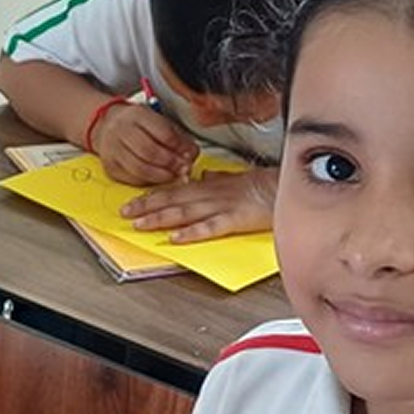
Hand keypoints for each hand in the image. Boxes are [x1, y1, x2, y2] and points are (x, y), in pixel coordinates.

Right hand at [92, 101, 198, 184]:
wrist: (108, 126)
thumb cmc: (139, 125)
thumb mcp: (160, 122)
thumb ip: (178, 137)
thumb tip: (192, 154)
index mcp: (138, 115)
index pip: (163, 133)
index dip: (180, 147)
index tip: (189, 155)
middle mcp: (122, 130)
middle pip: (150, 152)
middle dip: (171, 163)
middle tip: (183, 168)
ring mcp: (113, 149)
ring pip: (140, 168)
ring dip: (161, 175)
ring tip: (173, 175)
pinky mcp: (110, 166)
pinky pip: (132, 178)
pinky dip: (148, 181)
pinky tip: (158, 178)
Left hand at [120, 165, 277, 241]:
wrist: (289, 187)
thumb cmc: (267, 183)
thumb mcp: (239, 176)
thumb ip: (220, 177)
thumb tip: (205, 175)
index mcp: (212, 184)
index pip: (175, 189)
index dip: (153, 195)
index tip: (134, 201)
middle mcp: (212, 193)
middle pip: (173, 199)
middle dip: (147, 206)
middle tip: (125, 213)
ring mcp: (222, 206)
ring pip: (185, 212)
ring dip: (160, 218)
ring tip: (141, 225)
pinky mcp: (236, 219)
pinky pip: (210, 227)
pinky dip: (192, 232)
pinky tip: (176, 238)